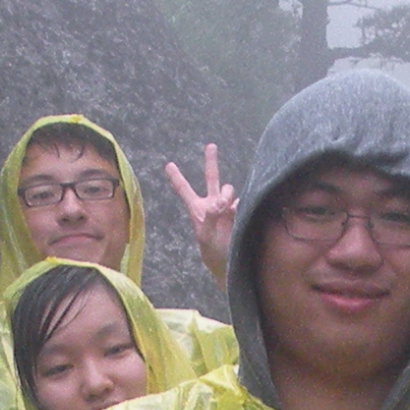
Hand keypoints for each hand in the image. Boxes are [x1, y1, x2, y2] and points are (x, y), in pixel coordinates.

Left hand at [163, 145, 238, 287]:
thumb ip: (210, 216)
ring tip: (226, 207)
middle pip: (211, 178)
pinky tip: (237, 213)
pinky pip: (241, 201)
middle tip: (211, 145)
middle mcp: (212, 204)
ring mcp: (227, 207)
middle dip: (211, 161)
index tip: (168, 165)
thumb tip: (219, 201)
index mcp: (197, 210)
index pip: (185, 190)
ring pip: (228, 189)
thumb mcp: (205, 236)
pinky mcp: (240, 212)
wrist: (230, 263)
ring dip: (227, 194)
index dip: (177, 178)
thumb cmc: (211, 252)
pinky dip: (240, 204)